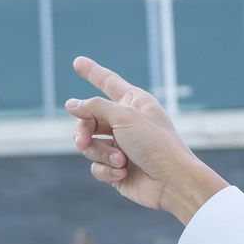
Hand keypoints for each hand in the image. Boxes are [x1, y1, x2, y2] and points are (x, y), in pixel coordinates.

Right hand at [65, 56, 229, 224]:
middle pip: (88, 119)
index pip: (107, 82)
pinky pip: (96, 166)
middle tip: (83, 141)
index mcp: (133, 102)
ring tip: (120, 161)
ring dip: (100, 154)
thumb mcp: (124, 117)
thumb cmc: (155, 144)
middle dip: (83, 131)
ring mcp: (120, 146)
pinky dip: (106, 170)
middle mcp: (125, 122)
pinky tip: (122, 173)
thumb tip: (71, 104)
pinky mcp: (116, 169)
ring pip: (89, 145)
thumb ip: (94, 107)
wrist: (172, 181)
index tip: (77, 62)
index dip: (92, 72)